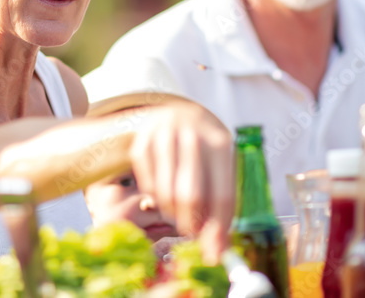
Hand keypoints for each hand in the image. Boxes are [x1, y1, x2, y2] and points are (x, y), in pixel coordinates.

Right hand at [128, 102, 233, 263]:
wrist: (179, 113)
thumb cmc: (206, 151)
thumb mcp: (222, 168)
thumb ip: (223, 207)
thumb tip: (219, 250)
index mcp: (221, 143)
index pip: (222, 195)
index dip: (217, 228)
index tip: (213, 250)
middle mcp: (192, 136)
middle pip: (191, 196)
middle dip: (191, 225)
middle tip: (191, 234)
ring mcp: (164, 136)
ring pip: (165, 194)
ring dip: (172, 214)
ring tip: (178, 214)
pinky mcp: (142, 141)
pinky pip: (146, 186)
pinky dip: (155, 199)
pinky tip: (163, 195)